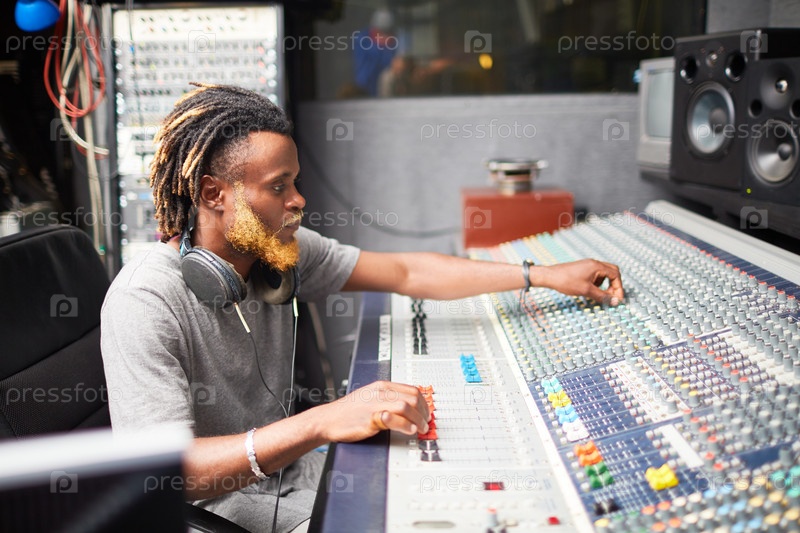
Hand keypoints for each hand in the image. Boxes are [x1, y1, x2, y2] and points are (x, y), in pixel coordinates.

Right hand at [313, 381, 429, 442]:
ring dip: (418, 419)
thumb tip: (408, 406)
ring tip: (419, 428)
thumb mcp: (370, 397)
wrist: (328, 419)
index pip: (412, 389)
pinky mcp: (371, 418)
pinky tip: (409, 430)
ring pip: (406, 406)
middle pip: (412, 397)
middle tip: (425, 423)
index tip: (426, 413)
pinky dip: (405, 425)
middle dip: (423, 412)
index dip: (423, 403)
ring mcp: (375, 404)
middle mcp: (380, 393)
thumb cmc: (348, 411)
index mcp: (382, 386)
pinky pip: (394, 419)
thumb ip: (388, 398)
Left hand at [537, 259, 623, 304]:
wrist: (550, 276)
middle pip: (612, 272)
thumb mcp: (586, 291)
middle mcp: (594, 263)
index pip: (615, 275)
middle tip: (611, 296)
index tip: (617, 299)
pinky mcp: (583, 269)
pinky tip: (590, 290)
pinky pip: (596, 275)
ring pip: (604, 274)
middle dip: (614, 285)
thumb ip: (602, 296)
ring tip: (598, 294)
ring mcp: (588, 265)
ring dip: (605, 284)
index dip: (618, 288)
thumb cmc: (566, 282)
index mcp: (597, 266)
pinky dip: (597, 283)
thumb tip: (615, 301)